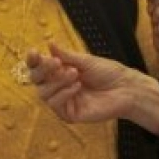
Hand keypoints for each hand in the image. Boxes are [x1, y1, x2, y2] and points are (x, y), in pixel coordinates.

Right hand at [25, 42, 158, 134]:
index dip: (33, 61)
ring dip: (56, 82)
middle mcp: (58, 86)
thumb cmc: (108, 73)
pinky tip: (77, 86)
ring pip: (43, 93)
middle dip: (42, 70)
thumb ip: (66, 55)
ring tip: (74, 73)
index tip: (34, 52)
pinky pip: (56, 105)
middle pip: (36, 80)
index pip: (38, 67)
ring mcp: (63, 101)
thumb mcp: (85, 61)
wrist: (126, 89)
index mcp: (59, 72)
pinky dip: (64, 93)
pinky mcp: (69, 114)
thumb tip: (49, 43)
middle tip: (56, 62)